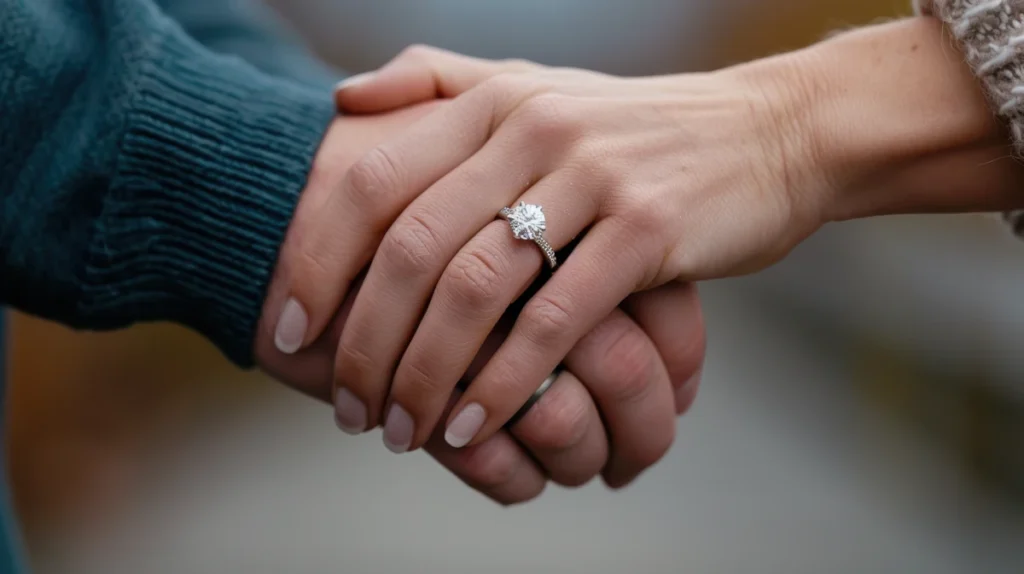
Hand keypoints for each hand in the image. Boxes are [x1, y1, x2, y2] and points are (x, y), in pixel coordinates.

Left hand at [255, 105, 705, 497]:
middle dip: (365, 341)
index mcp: (493, 102)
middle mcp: (533, 131)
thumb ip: (438, 82)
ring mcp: (592, 179)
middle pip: (414, 249)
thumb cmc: (638, 128)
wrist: (770, 133)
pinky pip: (553, 320)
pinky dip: (503, 382)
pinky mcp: (647, 231)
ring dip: (425, 373)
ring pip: (476, 289)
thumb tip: (344, 97)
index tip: (289, 327)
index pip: (375, 185)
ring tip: (401, 429)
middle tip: (345, 405)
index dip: (319, 260)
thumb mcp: (536, 86)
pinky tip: (473, 426)